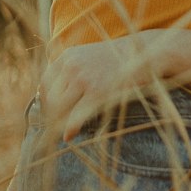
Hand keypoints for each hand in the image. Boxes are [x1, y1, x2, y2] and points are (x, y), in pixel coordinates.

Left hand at [40, 35, 165, 140]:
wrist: (145, 55)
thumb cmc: (119, 59)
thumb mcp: (90, 57)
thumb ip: (72, 70)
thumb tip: (54, 96)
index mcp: (68, 56)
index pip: (44, 83)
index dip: (45, 102)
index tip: (51, 114)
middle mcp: (72, 66)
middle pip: (50, 98)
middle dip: (52, 114)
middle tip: (57, 126)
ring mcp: (84, 78)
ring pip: (59, 108)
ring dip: (59, 122)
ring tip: (64, 130)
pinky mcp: (97, 93)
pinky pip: (75, 117)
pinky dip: (70, 129)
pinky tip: (70, 136)